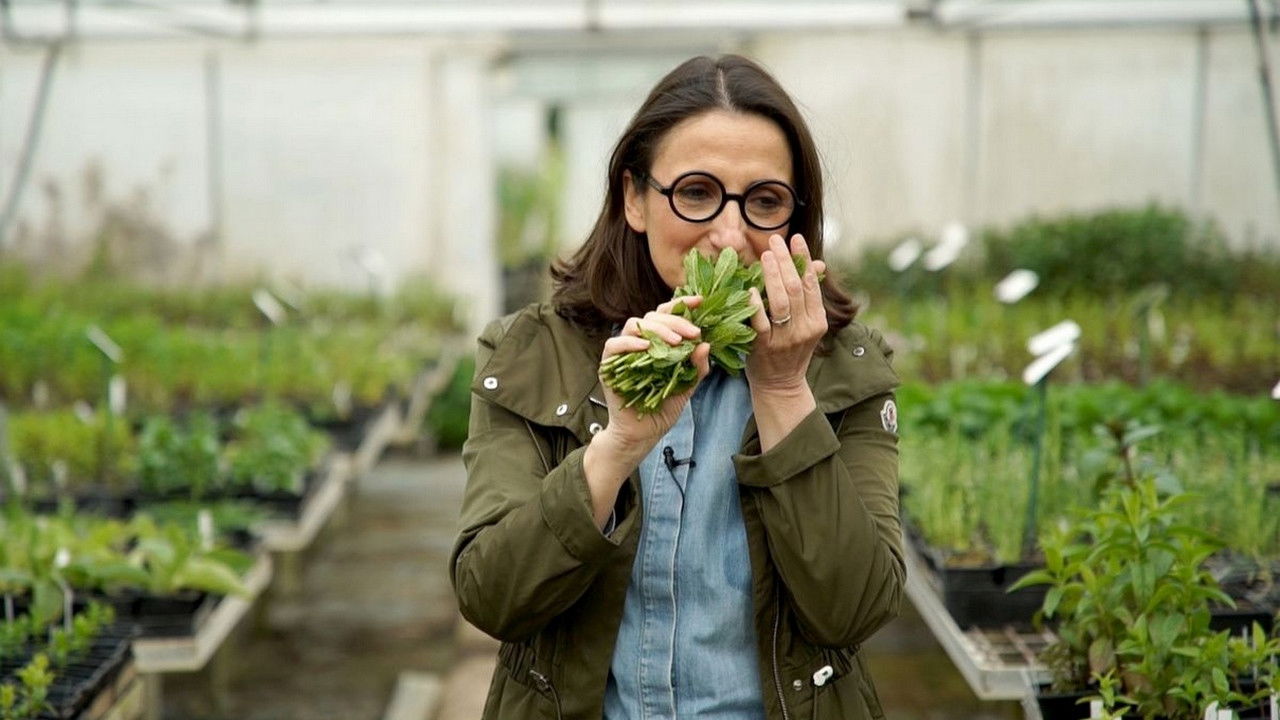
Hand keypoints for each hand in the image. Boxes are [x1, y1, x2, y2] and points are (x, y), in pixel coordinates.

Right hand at [595, 296, 711, 463]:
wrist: (642, 433)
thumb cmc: (663, 408)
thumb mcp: (687, 386)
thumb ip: (697, 367)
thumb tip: (706, 345)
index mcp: (658, 342)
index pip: (667, 315)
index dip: (682, 305)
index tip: (700, 302)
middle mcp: (640, 342)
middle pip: (653, 316)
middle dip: (675, 322)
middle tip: (692, 333)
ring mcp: (623, 351)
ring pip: (635, 325)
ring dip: (657, 330)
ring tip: (676, 343)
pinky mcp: (609, 364)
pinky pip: (615, 344)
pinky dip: (630, 343)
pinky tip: (646, 348)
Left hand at [746, 234, 826, 394]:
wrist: (780, 384)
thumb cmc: (791, 349)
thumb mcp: (807, 324)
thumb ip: (809, 295)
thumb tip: (817, 264)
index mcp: (817, 320)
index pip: (811, 283)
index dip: (803, 259)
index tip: (795, 239)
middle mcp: (804, 328)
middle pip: (795, 287)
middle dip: (785, 261)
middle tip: (775, 240)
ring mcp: (785, 338)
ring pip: (781, 301)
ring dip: (773, 275)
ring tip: (766, 255)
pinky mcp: (765, 347)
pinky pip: (761, 322)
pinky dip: (756, 304)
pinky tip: (751, 288)